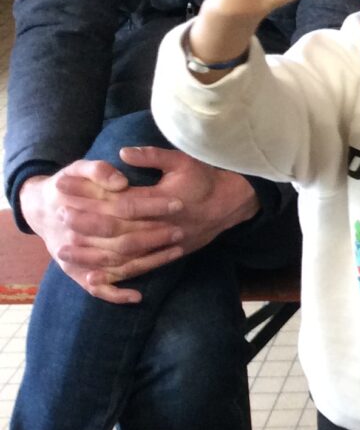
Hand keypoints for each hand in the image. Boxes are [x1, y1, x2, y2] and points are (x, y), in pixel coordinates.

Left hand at [18, 150, 257, 302]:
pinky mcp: (167, 255)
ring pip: (123, 253)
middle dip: (85, 225)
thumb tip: (122, 154)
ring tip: (64, 250)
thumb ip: (152, 156)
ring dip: (92, 253)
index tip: (67, 192)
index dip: (92, 197)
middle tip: (58, 220)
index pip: (120, 201)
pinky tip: (92, 276)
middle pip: (116, 229)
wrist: (230, 204)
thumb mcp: (183, 160)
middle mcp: (162, 225)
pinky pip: (138, 268)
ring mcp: (164, 243)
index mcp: (163, 200)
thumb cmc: (205, 178)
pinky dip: (115, 274)